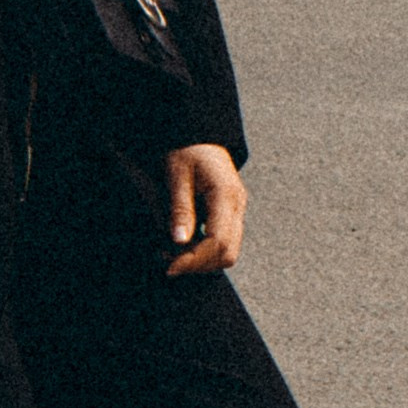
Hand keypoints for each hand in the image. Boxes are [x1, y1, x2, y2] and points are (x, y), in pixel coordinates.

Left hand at [165, 144, 245, 276]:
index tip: (170, 267)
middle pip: (227, 253)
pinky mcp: (231, 215)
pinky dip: (205, 252)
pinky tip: (183, 247)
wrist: (198, 139)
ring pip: (228, 252)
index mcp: (226, 194)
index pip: (218, 240)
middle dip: (199, 264)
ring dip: (202, 261)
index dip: (195, 259)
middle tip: (169, 263)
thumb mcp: (177, 176)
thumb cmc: (186, 152)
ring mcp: (237, 211)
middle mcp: (237, 205)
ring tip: (173, 255)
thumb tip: (180, 241)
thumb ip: (180, 209)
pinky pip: (224, 243)